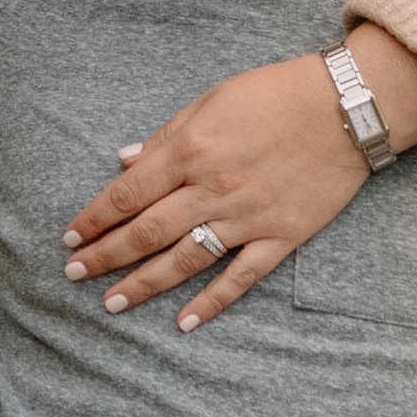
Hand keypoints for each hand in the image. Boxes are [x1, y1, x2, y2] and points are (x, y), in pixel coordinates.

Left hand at [62, 31, 416, 326]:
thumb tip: (124, 162)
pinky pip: (240, 277)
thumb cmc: (276, 94)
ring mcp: (246, 217)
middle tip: (74, 275)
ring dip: (144, 284)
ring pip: (184, 260)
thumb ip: (167, 136)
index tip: (70, 237)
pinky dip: (211, 303)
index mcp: (190, 150)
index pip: (128, 193)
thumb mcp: (212, 100)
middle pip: (147, 231)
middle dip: (106, 256)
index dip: (94, 217)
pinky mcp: (280, 236)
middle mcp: (212, 188)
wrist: (346, 106)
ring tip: (112, 304)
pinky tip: (184, 323)